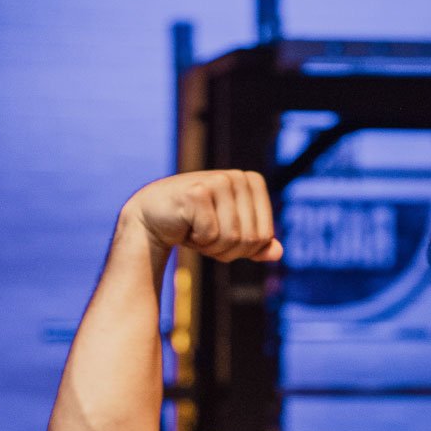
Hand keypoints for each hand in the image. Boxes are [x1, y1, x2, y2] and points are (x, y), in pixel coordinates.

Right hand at [128, 169, 282, 262]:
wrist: (153, 217)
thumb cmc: (195, 225)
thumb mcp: (231, 236)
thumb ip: (257, 244)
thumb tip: (278, 253)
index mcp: (253, 182)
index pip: (265, 235)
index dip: (245, 248)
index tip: (224, 236)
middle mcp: (238, 177)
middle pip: (250, 238)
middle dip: (228, 250)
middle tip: (206, 236)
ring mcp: (218, 180)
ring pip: (232, 238)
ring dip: (212, 247)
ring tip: (196, 231)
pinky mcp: (197, 192)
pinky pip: (211, 234)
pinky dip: (198, 241)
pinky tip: (185, 226)